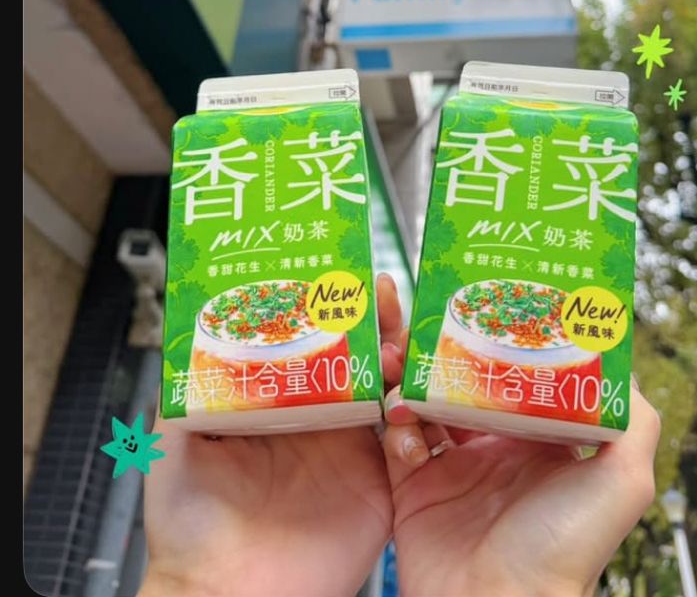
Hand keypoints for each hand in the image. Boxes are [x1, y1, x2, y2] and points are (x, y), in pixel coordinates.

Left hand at [141, 273, 402, 596]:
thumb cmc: (188, 526)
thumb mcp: (174, 440)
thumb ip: (186, 383)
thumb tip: (188, 323)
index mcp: (278, 403)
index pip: (313, 340)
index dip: (330, 307)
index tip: (343, 276)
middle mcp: (319, 421)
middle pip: (359, 355)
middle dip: (376, 319)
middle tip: (382, 291)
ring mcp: (352, 453)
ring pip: (390, 389)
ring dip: (401, 356)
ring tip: (399, 336)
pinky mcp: (380, 488)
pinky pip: (409, 443)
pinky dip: (416, 414)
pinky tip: (409, 394)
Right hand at [381, 289, 660, 596]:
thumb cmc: (564, 549)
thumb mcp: (622, 481)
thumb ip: (634, 422)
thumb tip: (624, 365)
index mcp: (542, 443)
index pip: (522, 376)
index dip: (507, 342)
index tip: (491, 305)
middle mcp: (498, 449)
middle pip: (469, 381)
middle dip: (451, 351)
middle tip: (435, 322)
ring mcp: (453, 468)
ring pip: (426, 400)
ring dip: (414, 377)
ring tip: (408, 362)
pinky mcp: (414, 487)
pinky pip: (396, 439)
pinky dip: (395, 422)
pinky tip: (403, 418)